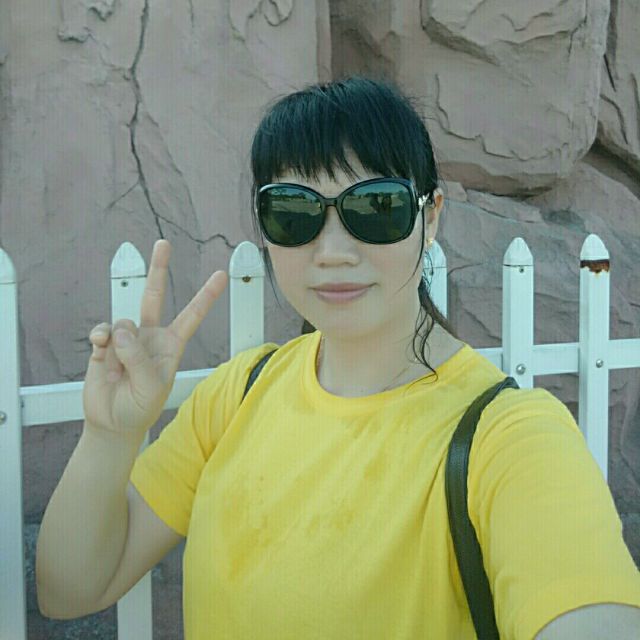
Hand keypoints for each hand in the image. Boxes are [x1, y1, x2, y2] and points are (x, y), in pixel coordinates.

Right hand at [83, 239, 227, 439]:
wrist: (112, 423)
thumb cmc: (140, 408)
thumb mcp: (150, 387)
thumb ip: (138, 358)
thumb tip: (120, 330)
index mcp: (171, 345)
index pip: (192, 315)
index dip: (206, 295)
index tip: (221, 275)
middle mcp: (151, 336)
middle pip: (153, 295)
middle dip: (159, 269)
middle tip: (163, 243)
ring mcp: (127, 338)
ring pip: (123, 322)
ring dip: (119, 346)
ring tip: (119, 371)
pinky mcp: (105, 344)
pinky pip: (103, 330)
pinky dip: (101, 340)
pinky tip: (101, 351)